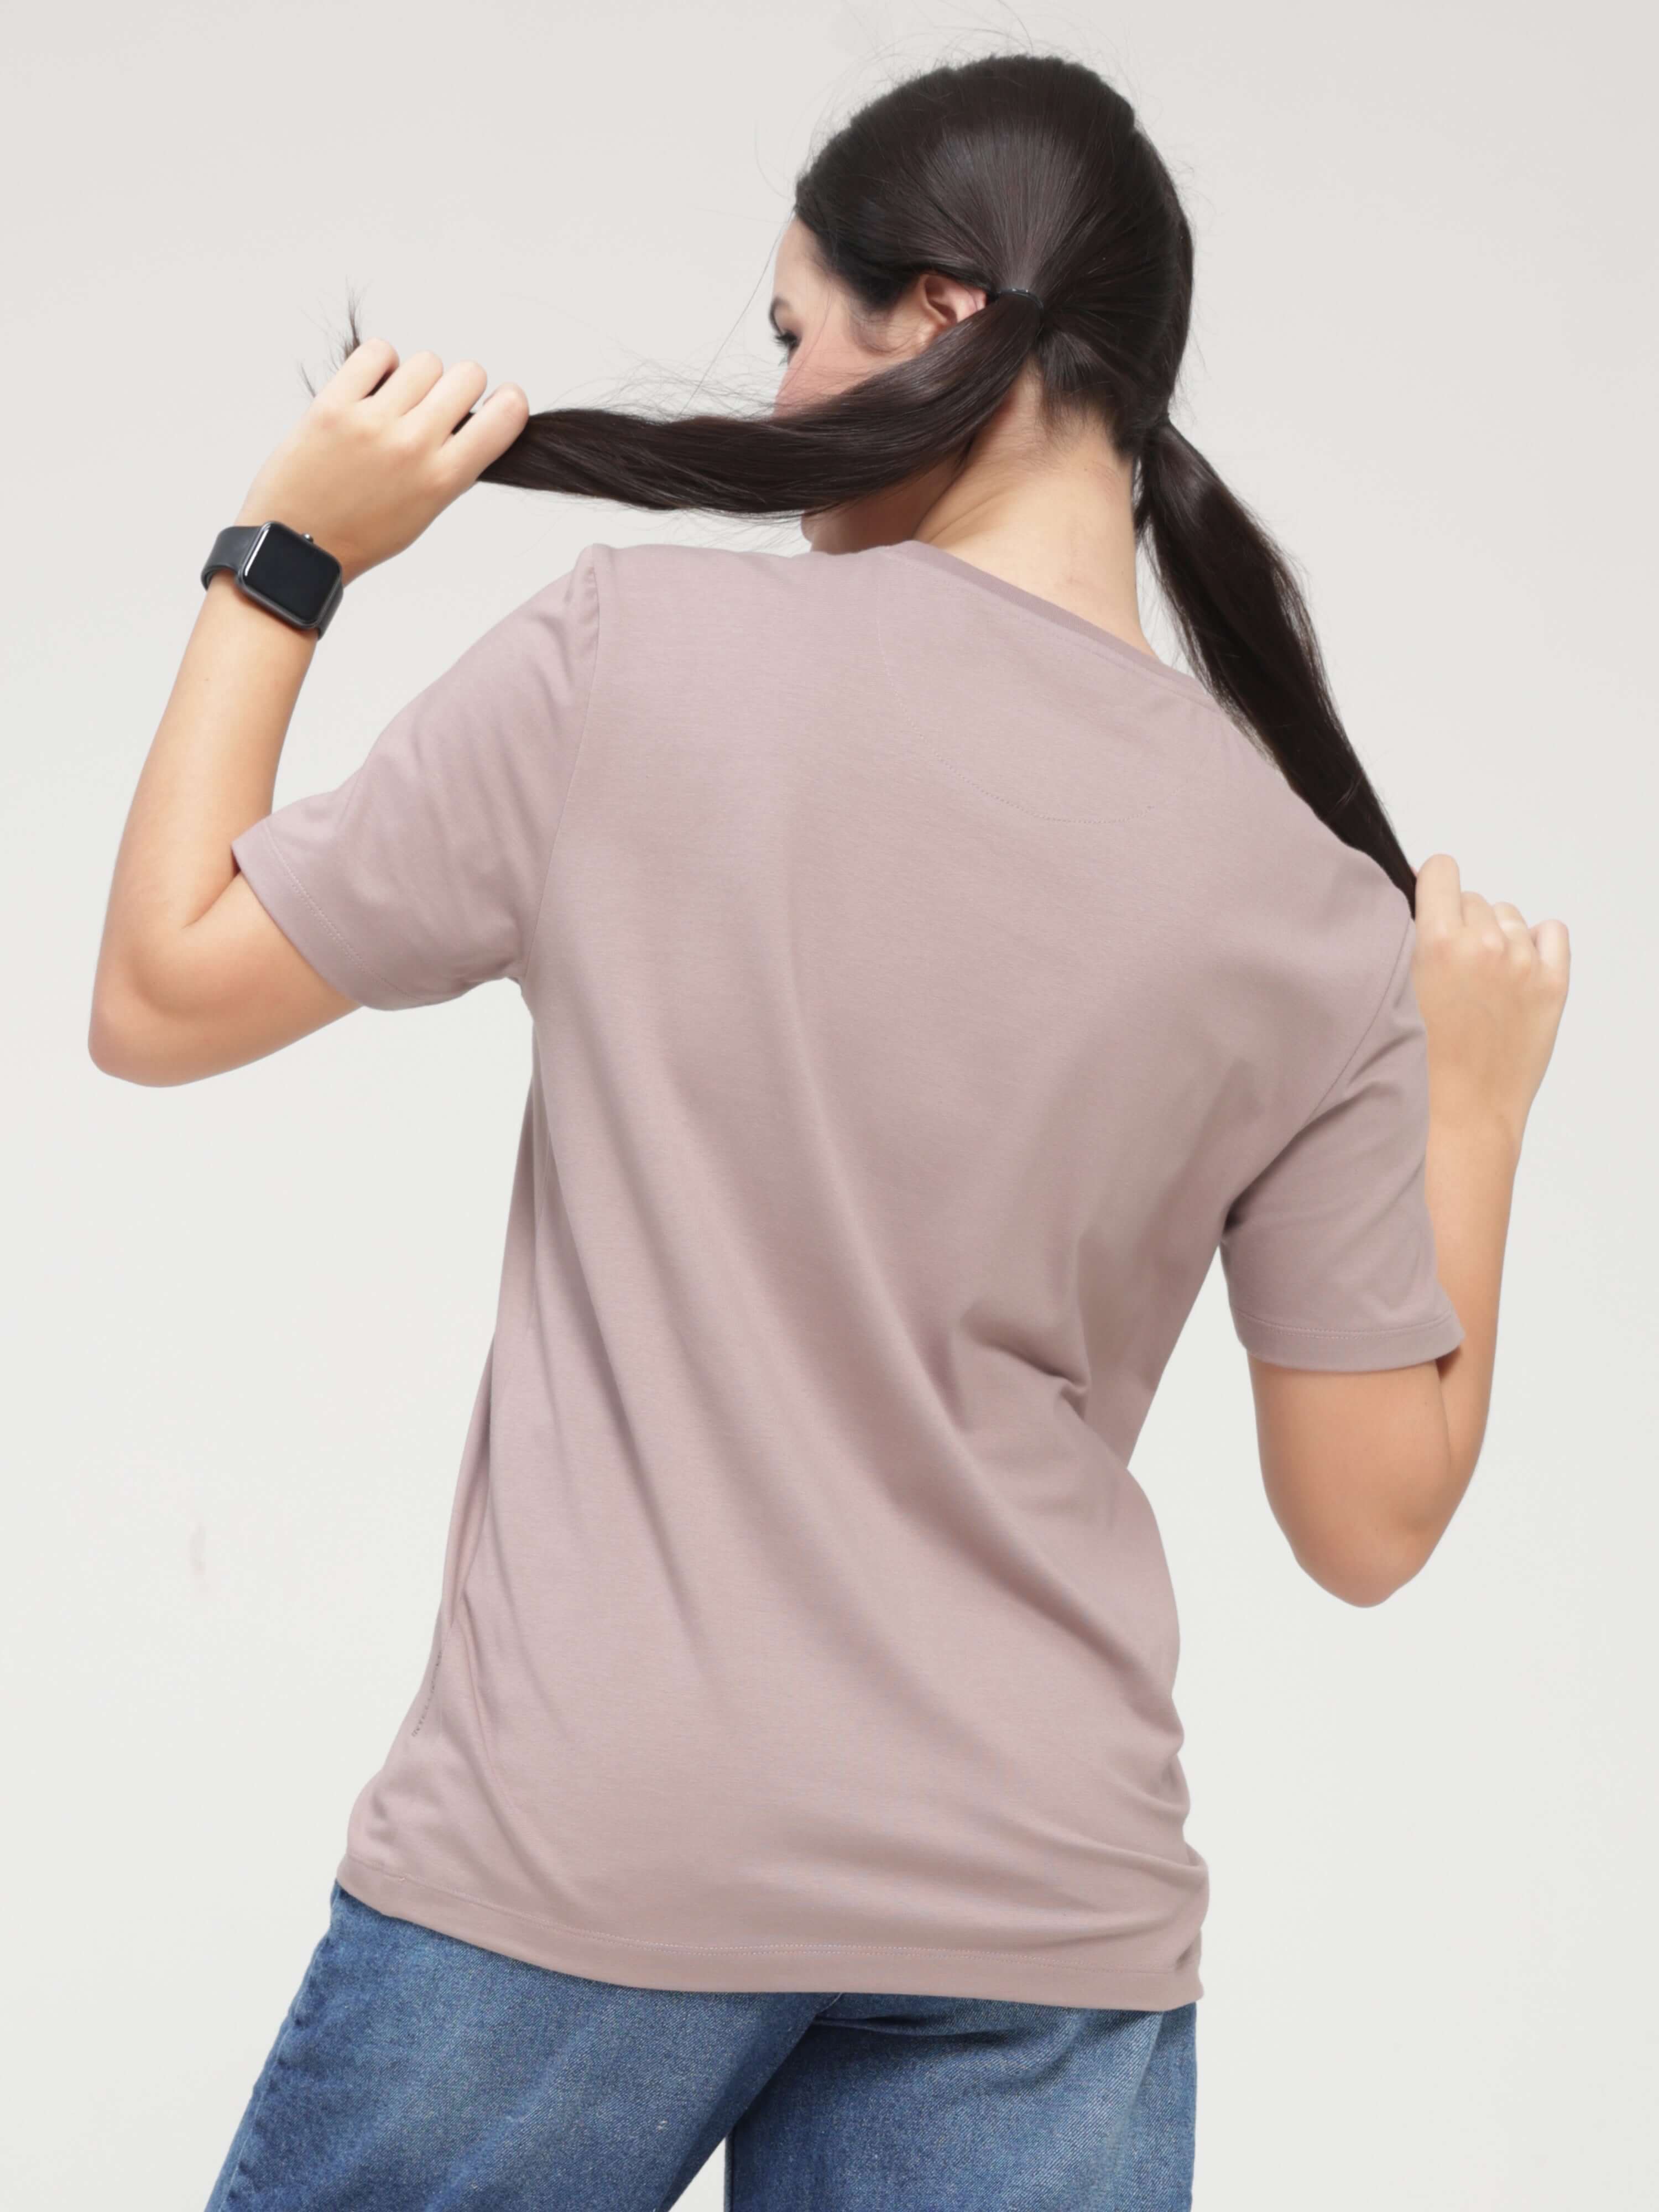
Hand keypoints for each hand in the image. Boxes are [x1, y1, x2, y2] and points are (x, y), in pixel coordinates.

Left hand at [232, 337, 529, 586]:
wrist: (298, 544)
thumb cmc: (361, 533)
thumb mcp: (425, 510)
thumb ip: (452, 466)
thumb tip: (472, 419)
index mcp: (443, 479)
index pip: (505, 416)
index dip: (508, 402)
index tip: (499, 402)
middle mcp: (413, 446)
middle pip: (468, 375)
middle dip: (460, 386)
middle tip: (438, 406)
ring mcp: (373, 422)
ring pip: (425, 362)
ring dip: (417, 378)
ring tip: (397, 404)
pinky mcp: (335, 403)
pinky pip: (378, 352)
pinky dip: (381, 364)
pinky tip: (372, 388)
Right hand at [1412, 852, 1570, 1149]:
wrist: (1464, 1111)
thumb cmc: (1423, 1060)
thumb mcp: (1400, 991)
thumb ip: (1414, 942)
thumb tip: (1429, 905)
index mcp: (1438, 941)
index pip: (1441, 869)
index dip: (1434, 887)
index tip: (1432, 908)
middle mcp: (1485, 944)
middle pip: (1474, 899)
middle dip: (1463, 924)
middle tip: (1454, 969)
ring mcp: (1523, 962)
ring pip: (1509, 915)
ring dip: (1497, 937)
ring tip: (1483, 981)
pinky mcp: (1553, 983)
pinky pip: (1551, 932)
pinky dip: (1537, 943)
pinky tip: (1518, 973)